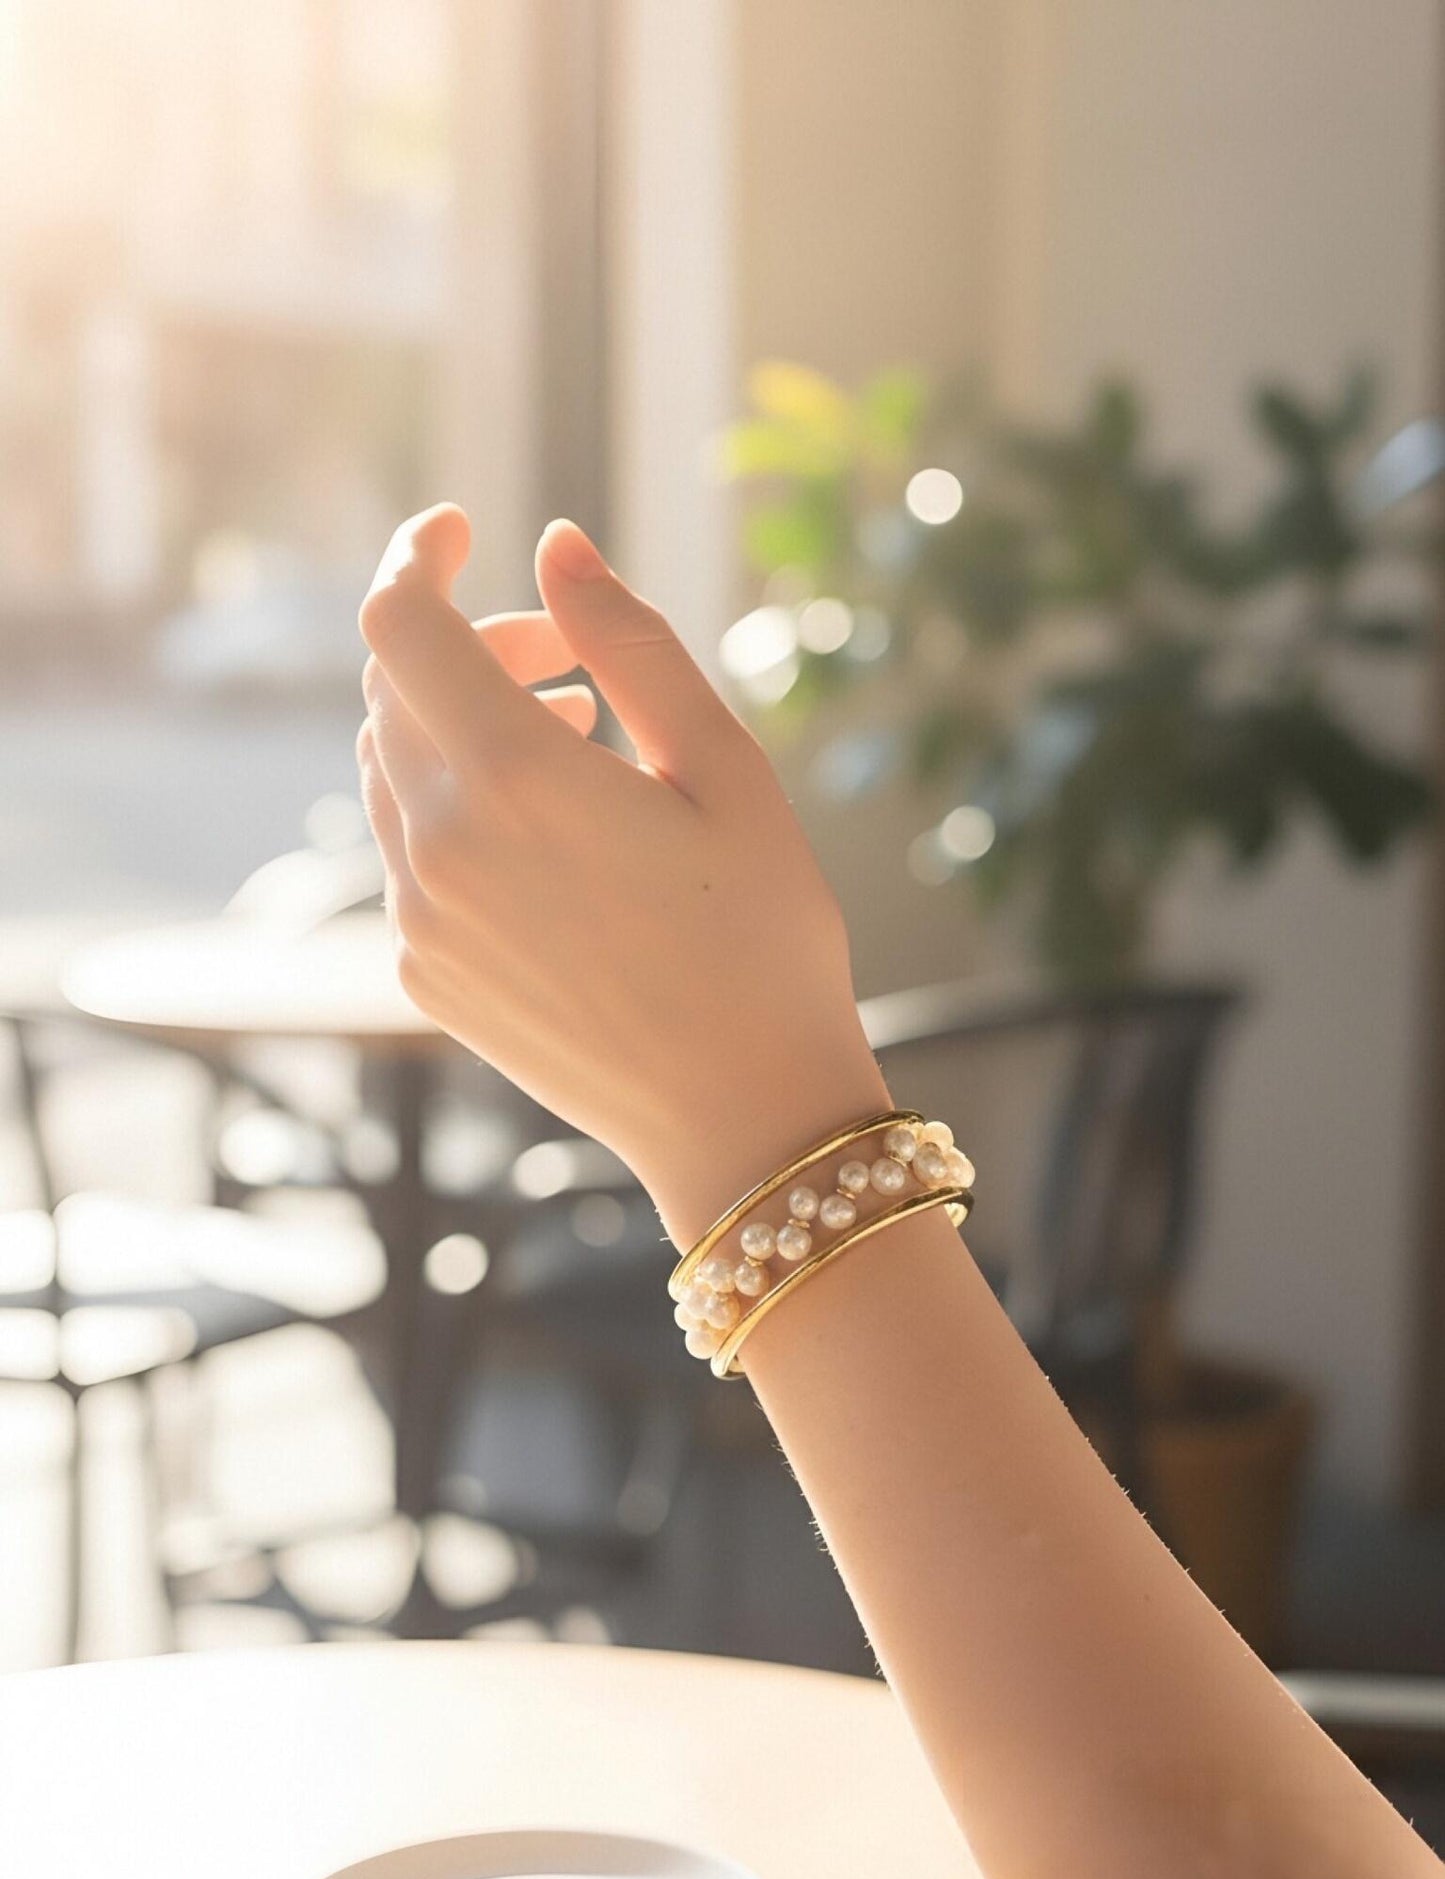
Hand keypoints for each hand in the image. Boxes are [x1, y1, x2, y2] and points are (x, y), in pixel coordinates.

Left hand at [356, 506, 887, 1243]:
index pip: (400, 621)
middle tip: (574, 665)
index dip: (417, 553)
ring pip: (390, 767)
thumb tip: (556, 546)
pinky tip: (551, 836)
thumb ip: (630, 645)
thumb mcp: (725, 770)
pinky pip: (406, 848)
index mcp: (515, 781)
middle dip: (470, 642)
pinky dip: (455, 804)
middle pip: (395, 687)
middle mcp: (439, 848)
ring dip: (459, 723)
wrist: (743, 1117)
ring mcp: (419, 919)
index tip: (464, 528)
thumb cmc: (763, 938)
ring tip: (574, 741)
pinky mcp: (424, 973)